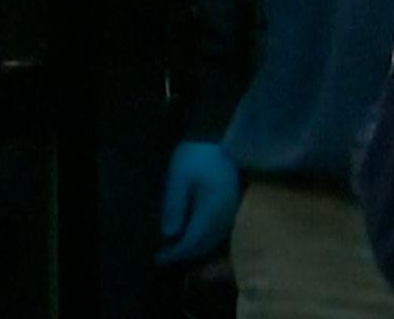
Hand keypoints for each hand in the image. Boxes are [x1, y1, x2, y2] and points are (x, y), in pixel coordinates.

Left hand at [155, 141, 239, 265]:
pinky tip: (194, 233)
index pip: (193, 241)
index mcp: (211, 210)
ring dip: (196, 247)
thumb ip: (174, 206)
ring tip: (178, 247)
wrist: (220, 135)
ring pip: (214, 240)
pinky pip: (220, 232)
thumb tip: (169, 234)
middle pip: (205, 245)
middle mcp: (225, 216)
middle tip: (166, 255)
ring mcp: (232, 212)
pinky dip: (205, 238)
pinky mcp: (234, 206)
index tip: (159, 257)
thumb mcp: (178, 177)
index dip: (175, 253)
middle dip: (185, 254)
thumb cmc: (196, 155)